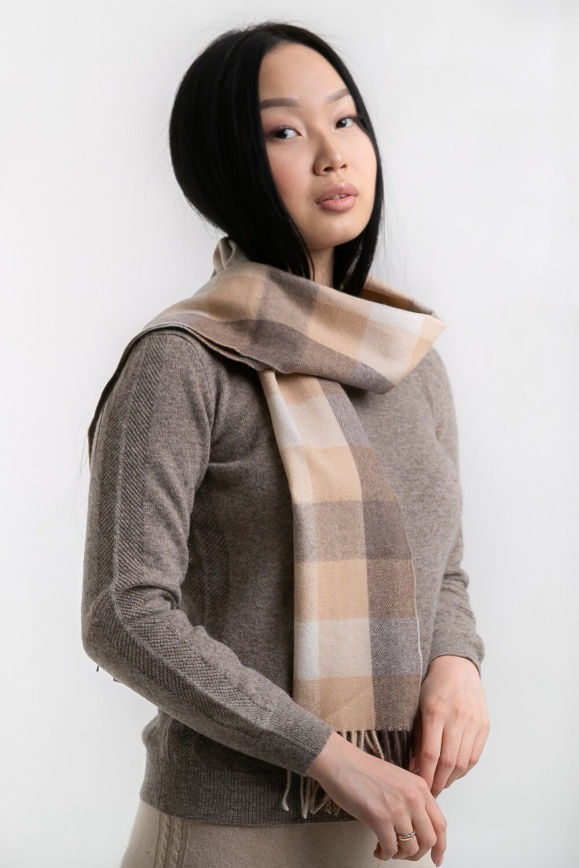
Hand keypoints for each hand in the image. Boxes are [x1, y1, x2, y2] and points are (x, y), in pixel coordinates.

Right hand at [308, 732, 446, 864]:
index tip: (436, 858)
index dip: (440, 846)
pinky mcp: (380, 818)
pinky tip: (377, 849)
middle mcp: (413, 798)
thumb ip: (412, 800)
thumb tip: (417, 828)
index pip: (440, 824)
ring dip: (400, 855)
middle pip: (429, 840)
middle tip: (404, 854)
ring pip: (411, 847)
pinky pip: (391, 849)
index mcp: (420, 787)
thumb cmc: (363, 771)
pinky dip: (385, 854)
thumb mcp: (398, 780)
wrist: (341, 762)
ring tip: (388, 849)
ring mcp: (398, 808)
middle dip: (417, 854)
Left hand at [410, 655, 489, 796]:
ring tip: (441, 784)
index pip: (431, 754)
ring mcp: (473, 722)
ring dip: (452, 779)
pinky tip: (454, 773)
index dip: (426, 776)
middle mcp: (456, 717)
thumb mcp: (418, 706)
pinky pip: (475, 755)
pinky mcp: (484, 725)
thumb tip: (413, 767)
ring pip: (464, 762)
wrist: (457, 667)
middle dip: (439, 782)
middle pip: (448, 762)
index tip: (420, 788)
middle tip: (431, 794)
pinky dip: (464, 769)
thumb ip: (417, 736)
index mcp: (435, 712)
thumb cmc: (432, 686)